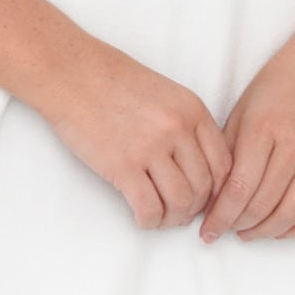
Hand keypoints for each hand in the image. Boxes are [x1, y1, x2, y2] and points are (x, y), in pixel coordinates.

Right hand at [43, 36, 234, 229]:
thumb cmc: (112, 80)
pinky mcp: (123, 165)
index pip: (223, 164)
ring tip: (162, 218)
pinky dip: (149, 221)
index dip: (217, 190)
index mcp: (192, 109)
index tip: (205, 199)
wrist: (70, 73)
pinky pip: (149, 208)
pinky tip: (142, 218)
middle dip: (195, 208)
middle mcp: (178, 128)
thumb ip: (185, 123)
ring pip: (180, 202)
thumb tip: (195, 166)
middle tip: (181, 213)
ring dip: (173, 218)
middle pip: (204, 186)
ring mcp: (151, 147)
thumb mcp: (164, 92)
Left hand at [198, 23, 294, 242]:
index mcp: (264, 127)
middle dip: (237, 225)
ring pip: (291, 215)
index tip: (208, 230)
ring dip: (265, 231)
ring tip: (249, 232)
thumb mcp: (245, 107)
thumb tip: (213, 193)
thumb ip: (230, 149)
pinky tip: (282, 229)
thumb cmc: (284, 82)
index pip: (237, 188)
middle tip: (225, 229)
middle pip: (262, 205)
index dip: (219, 217)